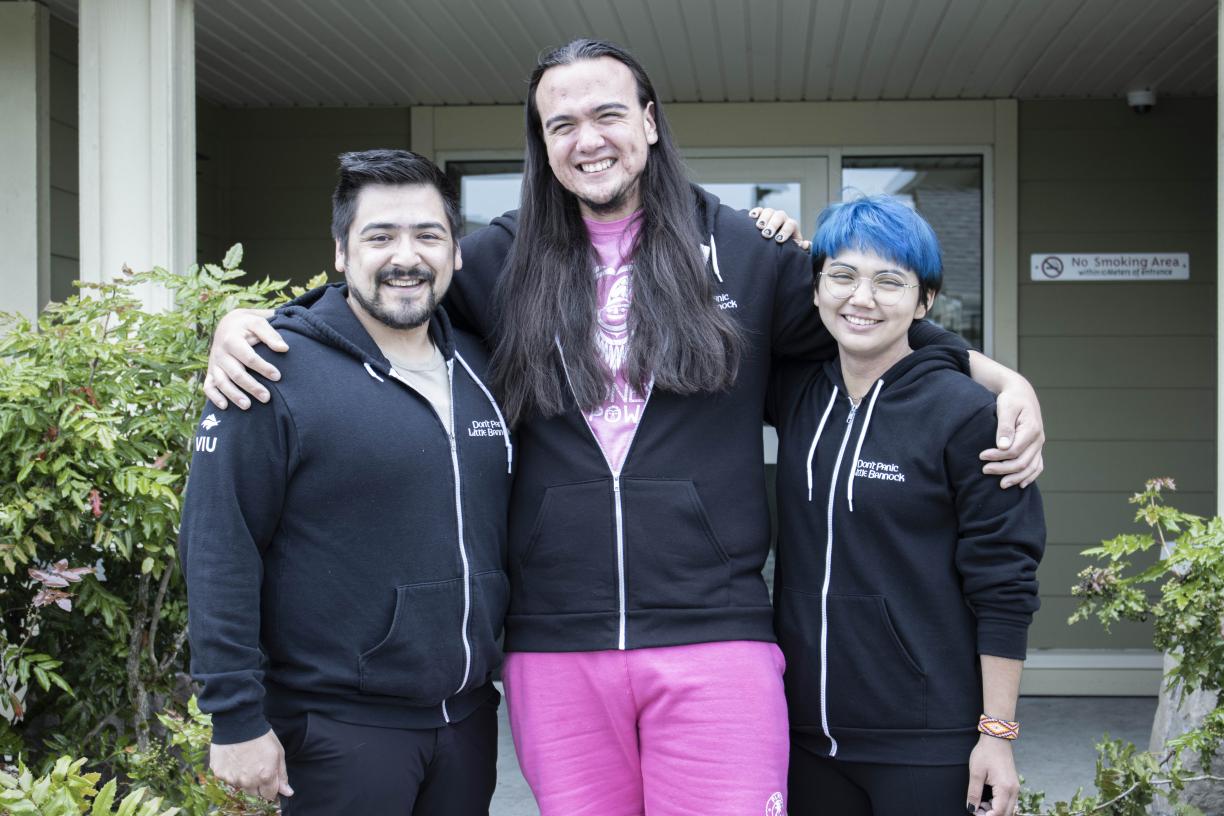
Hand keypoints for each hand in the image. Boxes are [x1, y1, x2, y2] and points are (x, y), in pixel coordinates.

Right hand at [204, 308, 285, 409]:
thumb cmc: (248, 325)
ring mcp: (214, 363)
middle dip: (251, 386)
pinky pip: (208, 386)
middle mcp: (220, 353)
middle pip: (235, 373)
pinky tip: (224, 407)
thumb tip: (284, 349)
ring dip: (233, 395)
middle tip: (267, 398)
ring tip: (248, 406)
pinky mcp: (211, 371)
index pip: (248, 357)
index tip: (277, 377)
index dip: (263, 368)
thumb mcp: (258, 322)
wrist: (228, 324)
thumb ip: (271, 335)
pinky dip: (214, 397)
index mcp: (232, 339)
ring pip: (221, 382)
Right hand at [210, 729, 293, 801]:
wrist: (238, 723)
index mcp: (265, 776)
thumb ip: (282, 775)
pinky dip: (231, 771)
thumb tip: (287, 792)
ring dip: (244, 778)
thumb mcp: (278, 753)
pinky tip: (234, 758)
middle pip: (255, 793)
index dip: (272, 787)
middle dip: (258, 784)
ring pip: (241, 786)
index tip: (271, 779)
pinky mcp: (219, 773)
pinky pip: (227, 778)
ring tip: (245, 760)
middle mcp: (248, 781)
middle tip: (258, 766)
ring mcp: (232, 778)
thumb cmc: (261, 736)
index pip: (270, 795)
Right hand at [749, 207, 809, 250]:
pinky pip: (759, 210)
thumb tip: (806, 244)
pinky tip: (751, 217)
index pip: (791, 224)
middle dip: (773, 224)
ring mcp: (771, 215)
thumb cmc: (783, 249)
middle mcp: (782, 218)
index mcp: (791, 226)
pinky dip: (756, 212)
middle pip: (780, 216)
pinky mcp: (761, 215)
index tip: (779, 240)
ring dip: (764, 218)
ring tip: (759, 227)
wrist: (773, 245)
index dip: (785, 231)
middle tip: (766, 234)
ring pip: (769, 211)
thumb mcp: (792, 250)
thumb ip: (800, 249)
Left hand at [966, 734, 1018, 814]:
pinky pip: (1009, 802)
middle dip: (991, 815)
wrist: (996, 738)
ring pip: (1008, 809)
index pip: (999, 812)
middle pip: (1006, 813)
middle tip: (976, 811)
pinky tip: (987, 801)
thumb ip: (973, 793)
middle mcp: (1014, 790)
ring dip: (995, 811)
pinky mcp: (1013, 785)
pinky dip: (999, 805)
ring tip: (980, 805)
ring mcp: (1015, 788)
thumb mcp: (976, 773)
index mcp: (1005, 788)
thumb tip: (971, 809)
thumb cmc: (985, 753)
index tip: (974, 814)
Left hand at [980, 374, 1043, 488]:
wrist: (1021, 393)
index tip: (981, 456)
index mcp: (1031, 429)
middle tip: (984, 470)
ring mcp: (1038, 444)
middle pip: (1022, 462)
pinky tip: (1020, 484)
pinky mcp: (1036, 447)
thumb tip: (1002, 447)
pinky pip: (1037, 465)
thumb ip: (1004, 427)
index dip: (998, 456)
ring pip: (1031, 467)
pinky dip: (1030, 476)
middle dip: (1003, 469)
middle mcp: (1038, 439)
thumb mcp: (1006, 408)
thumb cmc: (1011, 399)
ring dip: (1016, 477)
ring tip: (1001, 484)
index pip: (1014, 450)